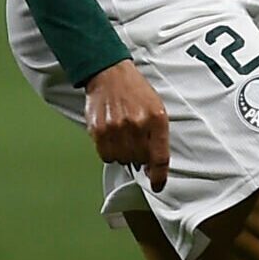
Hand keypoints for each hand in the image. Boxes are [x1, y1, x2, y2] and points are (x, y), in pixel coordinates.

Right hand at [84, 59, 168, 190]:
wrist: (110, 74)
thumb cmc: (136, 91)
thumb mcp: (157, 109)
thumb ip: (157, 136)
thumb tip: (152, 165)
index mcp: (156, 119)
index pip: (159, 157)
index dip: (159, 176)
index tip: (158, 185)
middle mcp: (137, 124)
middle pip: (139, 160)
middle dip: (139, 157)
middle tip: (136, 142)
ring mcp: (116, 127)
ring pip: (122, 160)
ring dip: (123, 154)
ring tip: (123, 137)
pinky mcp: (99, 129)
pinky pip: (105, 155)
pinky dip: (109, 152)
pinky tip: (112, 138)